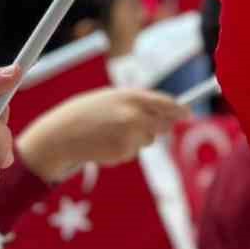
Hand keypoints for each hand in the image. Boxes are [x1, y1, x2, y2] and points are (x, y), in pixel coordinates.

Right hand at [17, 87, 183, 184]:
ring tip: (111, 132)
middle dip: (162, 126)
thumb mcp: (111, 98)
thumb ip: (136, 103)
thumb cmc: (85, 113)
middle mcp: (134, 115)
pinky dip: (124, 149)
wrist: (61, 135)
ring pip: (148, 140)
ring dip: (138, 138)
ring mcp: (130, 135)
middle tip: (144, 126)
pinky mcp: (124, 152)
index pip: (165, 102)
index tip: (188, 113)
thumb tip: (165, 113)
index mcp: (131, 96)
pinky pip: (133, 151)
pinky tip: (105, 144)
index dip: (179, 109)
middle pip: (163, 124)